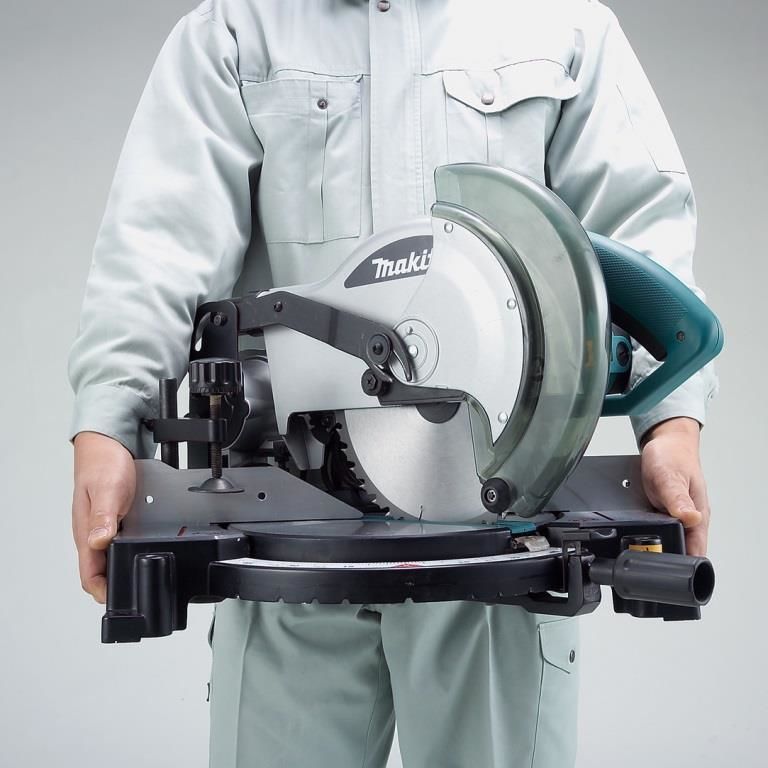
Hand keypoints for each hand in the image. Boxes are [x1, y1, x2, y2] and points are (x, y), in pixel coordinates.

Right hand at [72, 432, 135, 602]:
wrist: (107, 443)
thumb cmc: (103, 463)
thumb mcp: (107, 489)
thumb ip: (103, 516)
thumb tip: (98, 542)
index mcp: (86, 532)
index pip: (90, 575)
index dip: (105, 592)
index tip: (124, 599)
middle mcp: (93, 533)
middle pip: (102, 570)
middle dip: (120, 583)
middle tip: (144, 588)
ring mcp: (104, 526)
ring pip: (113, 555)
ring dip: (128, 563)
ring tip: (152, 568)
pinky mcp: (115, 518)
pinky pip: (122, 539)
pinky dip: (134, 546)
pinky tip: (150, 544)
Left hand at [640, 417, 709, 556]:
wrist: (666, 443)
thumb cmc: (673, 456)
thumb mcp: (670, 476)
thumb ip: (678, 499)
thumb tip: (692, 518)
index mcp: (697, 515)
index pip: (695, 550)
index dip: (682, 565)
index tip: (665, 571)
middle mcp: (687, 519)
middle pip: (676, 549)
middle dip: (660, 555)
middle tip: (642, 557)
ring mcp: (673, 516)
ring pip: (662, 538)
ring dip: (650, 542)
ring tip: (634, 541)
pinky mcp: (661, 511)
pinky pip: (652, 526)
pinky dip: (643, 528)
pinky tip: (633, 526)